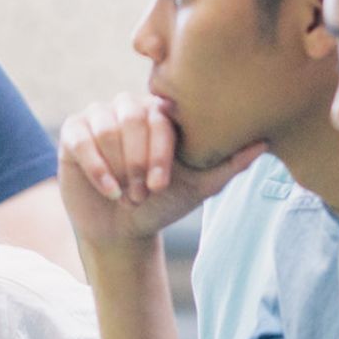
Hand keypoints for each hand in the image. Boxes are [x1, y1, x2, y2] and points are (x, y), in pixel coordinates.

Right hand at [56, 92, 264, 254]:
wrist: (123, 230)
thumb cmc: (163, 204)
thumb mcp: (200, 188)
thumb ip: (230, 164)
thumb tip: (264, 141)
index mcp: (161, 113)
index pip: (159, 115)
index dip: (158, 150)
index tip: (161, 184)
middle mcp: (130, 108)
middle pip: (131, 118)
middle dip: (136, 161)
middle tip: (143, 194)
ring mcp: (99, 117)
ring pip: (106, 128)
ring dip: (118, 168)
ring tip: (126, 194)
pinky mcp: (74, 134)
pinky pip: (81, 139)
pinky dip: (96, 167)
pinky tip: (109, 189)